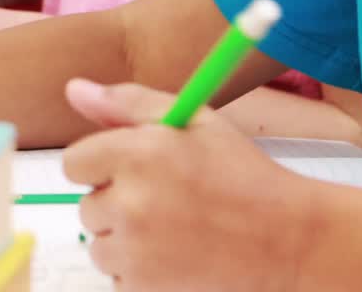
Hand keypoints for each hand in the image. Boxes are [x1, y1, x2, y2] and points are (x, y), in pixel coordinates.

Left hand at [63, 80, 316, 290]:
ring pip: (99, 243)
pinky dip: (137, 269)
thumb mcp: (192, 121)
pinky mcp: (144, 285)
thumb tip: (73, 90)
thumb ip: (126, 103)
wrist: (288, 239)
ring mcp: (134, 249)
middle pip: (87, 205)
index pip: (73, 163)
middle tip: (166, 199)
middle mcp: (129, 202)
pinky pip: (115, 275)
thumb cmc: (240, 174)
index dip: (101, 165)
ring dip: (124, 238)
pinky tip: (174, 254)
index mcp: (136, 153)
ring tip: (172, 228)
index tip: (132, 170)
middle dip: (117, 201)